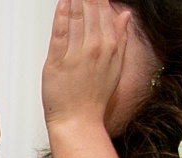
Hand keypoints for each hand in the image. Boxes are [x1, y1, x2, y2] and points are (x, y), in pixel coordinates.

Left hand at [42, 0, 130, 129]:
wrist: (78, 121)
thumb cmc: (95, 98)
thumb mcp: (116, 65)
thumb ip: (120, 37)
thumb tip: (125, 15)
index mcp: (110, 46)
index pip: (104, 11)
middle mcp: (94, 47)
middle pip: (89, 11)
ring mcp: (76, 54)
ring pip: (75, 18)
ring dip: (73, 1)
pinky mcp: (57, 62)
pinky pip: (59, 33)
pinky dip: (60, 16)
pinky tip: (62, 3)